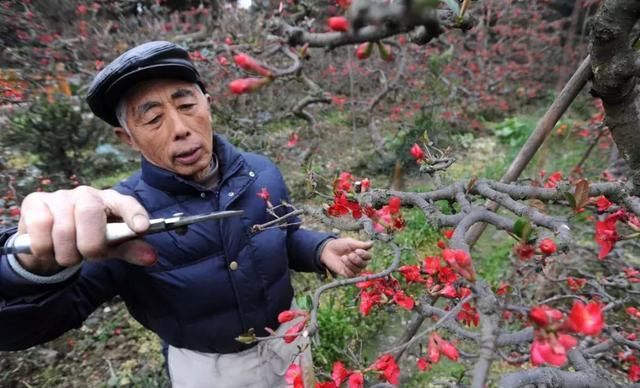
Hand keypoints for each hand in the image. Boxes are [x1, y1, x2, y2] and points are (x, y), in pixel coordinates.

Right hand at [15, 186, 156, 274]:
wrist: (50, 243)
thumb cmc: (87, 240)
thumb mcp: (111, 247)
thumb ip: (131, 250)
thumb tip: (152, 257)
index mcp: (111, 201)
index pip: (126, 203)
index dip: (134, 214)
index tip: (141, 228)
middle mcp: (87, 194)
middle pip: (89, 214)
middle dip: (89, 245)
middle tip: (87, 256)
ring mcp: (60, 196)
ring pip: (63, 229)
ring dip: (66, 253)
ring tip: (68, 254)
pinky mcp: (35, 202)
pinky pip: (40, 229)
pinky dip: (44, 248)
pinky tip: (48, 248)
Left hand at [319, 238, 373, 277]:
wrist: (327, 250)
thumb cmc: (339, 245)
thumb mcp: (350, 243)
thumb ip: (361, 244)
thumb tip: (372, 243)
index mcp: (361, 253)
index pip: (369, 257)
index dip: (364, 255)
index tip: (356, 250)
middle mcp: (359, 262)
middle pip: (364, 264)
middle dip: (356, 259)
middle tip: (349, 254)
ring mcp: (353, 268)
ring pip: (358, 270)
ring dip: (350, 264)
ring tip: (343, 258)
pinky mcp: (347, 273)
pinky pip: (351, 275)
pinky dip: (347, 269)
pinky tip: (342, 263)